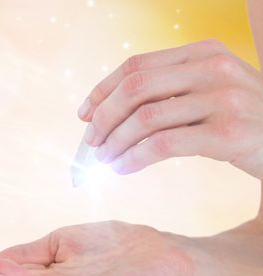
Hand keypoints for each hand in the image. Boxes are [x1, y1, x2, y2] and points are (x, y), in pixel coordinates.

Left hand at [78, 39, 262, 178]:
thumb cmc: (245, 121)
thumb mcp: (212, 92)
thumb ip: (170, 91)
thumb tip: (104, 112)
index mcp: (204, 52)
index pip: (137, 66)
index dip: (103, 91)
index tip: (84, 114)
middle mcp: (214, 68)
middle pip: (135, 88)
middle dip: (104, 117)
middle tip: (91, 142)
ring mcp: (224, 99)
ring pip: (145, 117)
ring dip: (115, 142)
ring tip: (105, 160)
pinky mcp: (228, 132)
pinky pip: (163, 144)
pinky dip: (134, 158)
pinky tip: (123, 169)